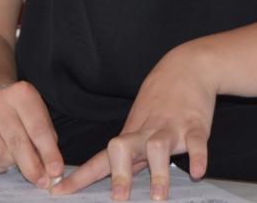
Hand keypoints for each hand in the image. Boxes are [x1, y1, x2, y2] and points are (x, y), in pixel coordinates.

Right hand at [0, 81, 63, 188]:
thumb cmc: (24, 113)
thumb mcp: (40, 117)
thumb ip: (47, 142)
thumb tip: (51, 172)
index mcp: (21, 94)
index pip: (38, 129)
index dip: (48, 153)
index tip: (56, 172)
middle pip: (16, 142)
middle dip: (31, 167)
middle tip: (42, 181)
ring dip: (11, 164)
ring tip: (18, 159)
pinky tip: (5, 159)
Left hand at [52, 46, 216, 200]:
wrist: (187, 66)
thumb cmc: (161, 98)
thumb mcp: (139, 122)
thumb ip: (130, 150)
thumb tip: (112, 176)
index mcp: (131, 135)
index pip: (101, 158)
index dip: (80, 176)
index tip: (59, 191)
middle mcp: (147, 132)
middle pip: (124, 149)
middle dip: (120, 174)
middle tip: (118, 198)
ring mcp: (171, 128)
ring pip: (159, 147)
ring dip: (158, 172)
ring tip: (158, 196)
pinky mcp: (196, 126)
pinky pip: (196, 142)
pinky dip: (198, 157)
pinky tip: (197, 173)